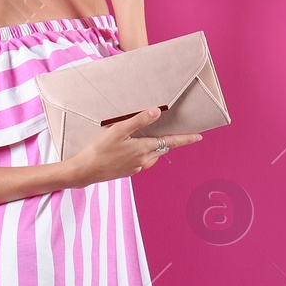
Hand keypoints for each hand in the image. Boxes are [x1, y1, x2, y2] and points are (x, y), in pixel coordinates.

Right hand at [66, 106, 203, 185]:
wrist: (85, 171)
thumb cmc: (99, 149)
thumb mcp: (118, 130)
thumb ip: (138, 121)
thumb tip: (156, 112)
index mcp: (143, 149)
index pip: (170, 142)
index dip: (185, 139)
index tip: (199, 137)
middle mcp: (143, 160)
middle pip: (161, 149)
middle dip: (168, 141)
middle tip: (171, 133)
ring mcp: (135, 168)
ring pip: (152, 156)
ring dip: (153, 148)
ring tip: (147, 138)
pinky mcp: (127, 172)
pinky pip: (141, 161)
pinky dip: (142, 154)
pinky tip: (131, 149)